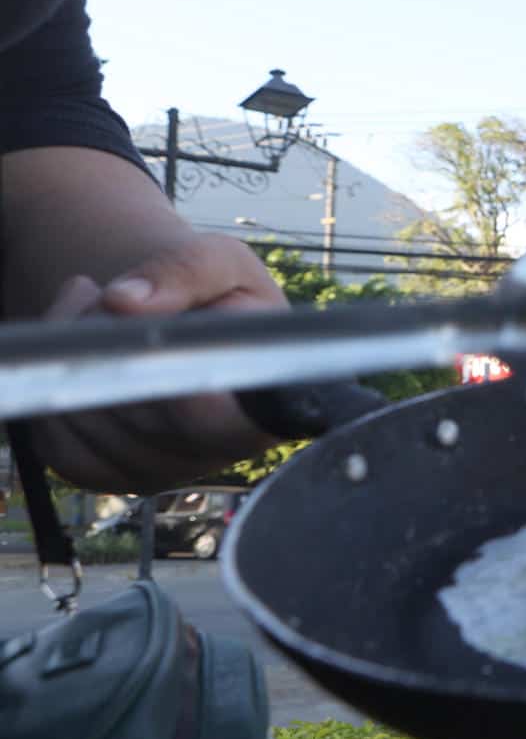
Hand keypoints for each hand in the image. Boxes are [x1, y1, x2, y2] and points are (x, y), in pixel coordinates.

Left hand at [27, 234, 285, 492]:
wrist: (184, 325)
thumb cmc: (218, 296)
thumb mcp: (225, 262)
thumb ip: (189, 270)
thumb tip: (124, 302)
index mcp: (265, 402)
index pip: (232, 424)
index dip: (195, 403)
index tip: (170, 364)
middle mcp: (217, 453)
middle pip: (137, 400)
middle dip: (109, 333)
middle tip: (111, 294)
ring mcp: (159, 471)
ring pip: (85, 414)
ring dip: (73, 351)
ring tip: (99, 313)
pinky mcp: (107, 476)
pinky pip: (53, 438)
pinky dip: (48, 384)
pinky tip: (76, 352)